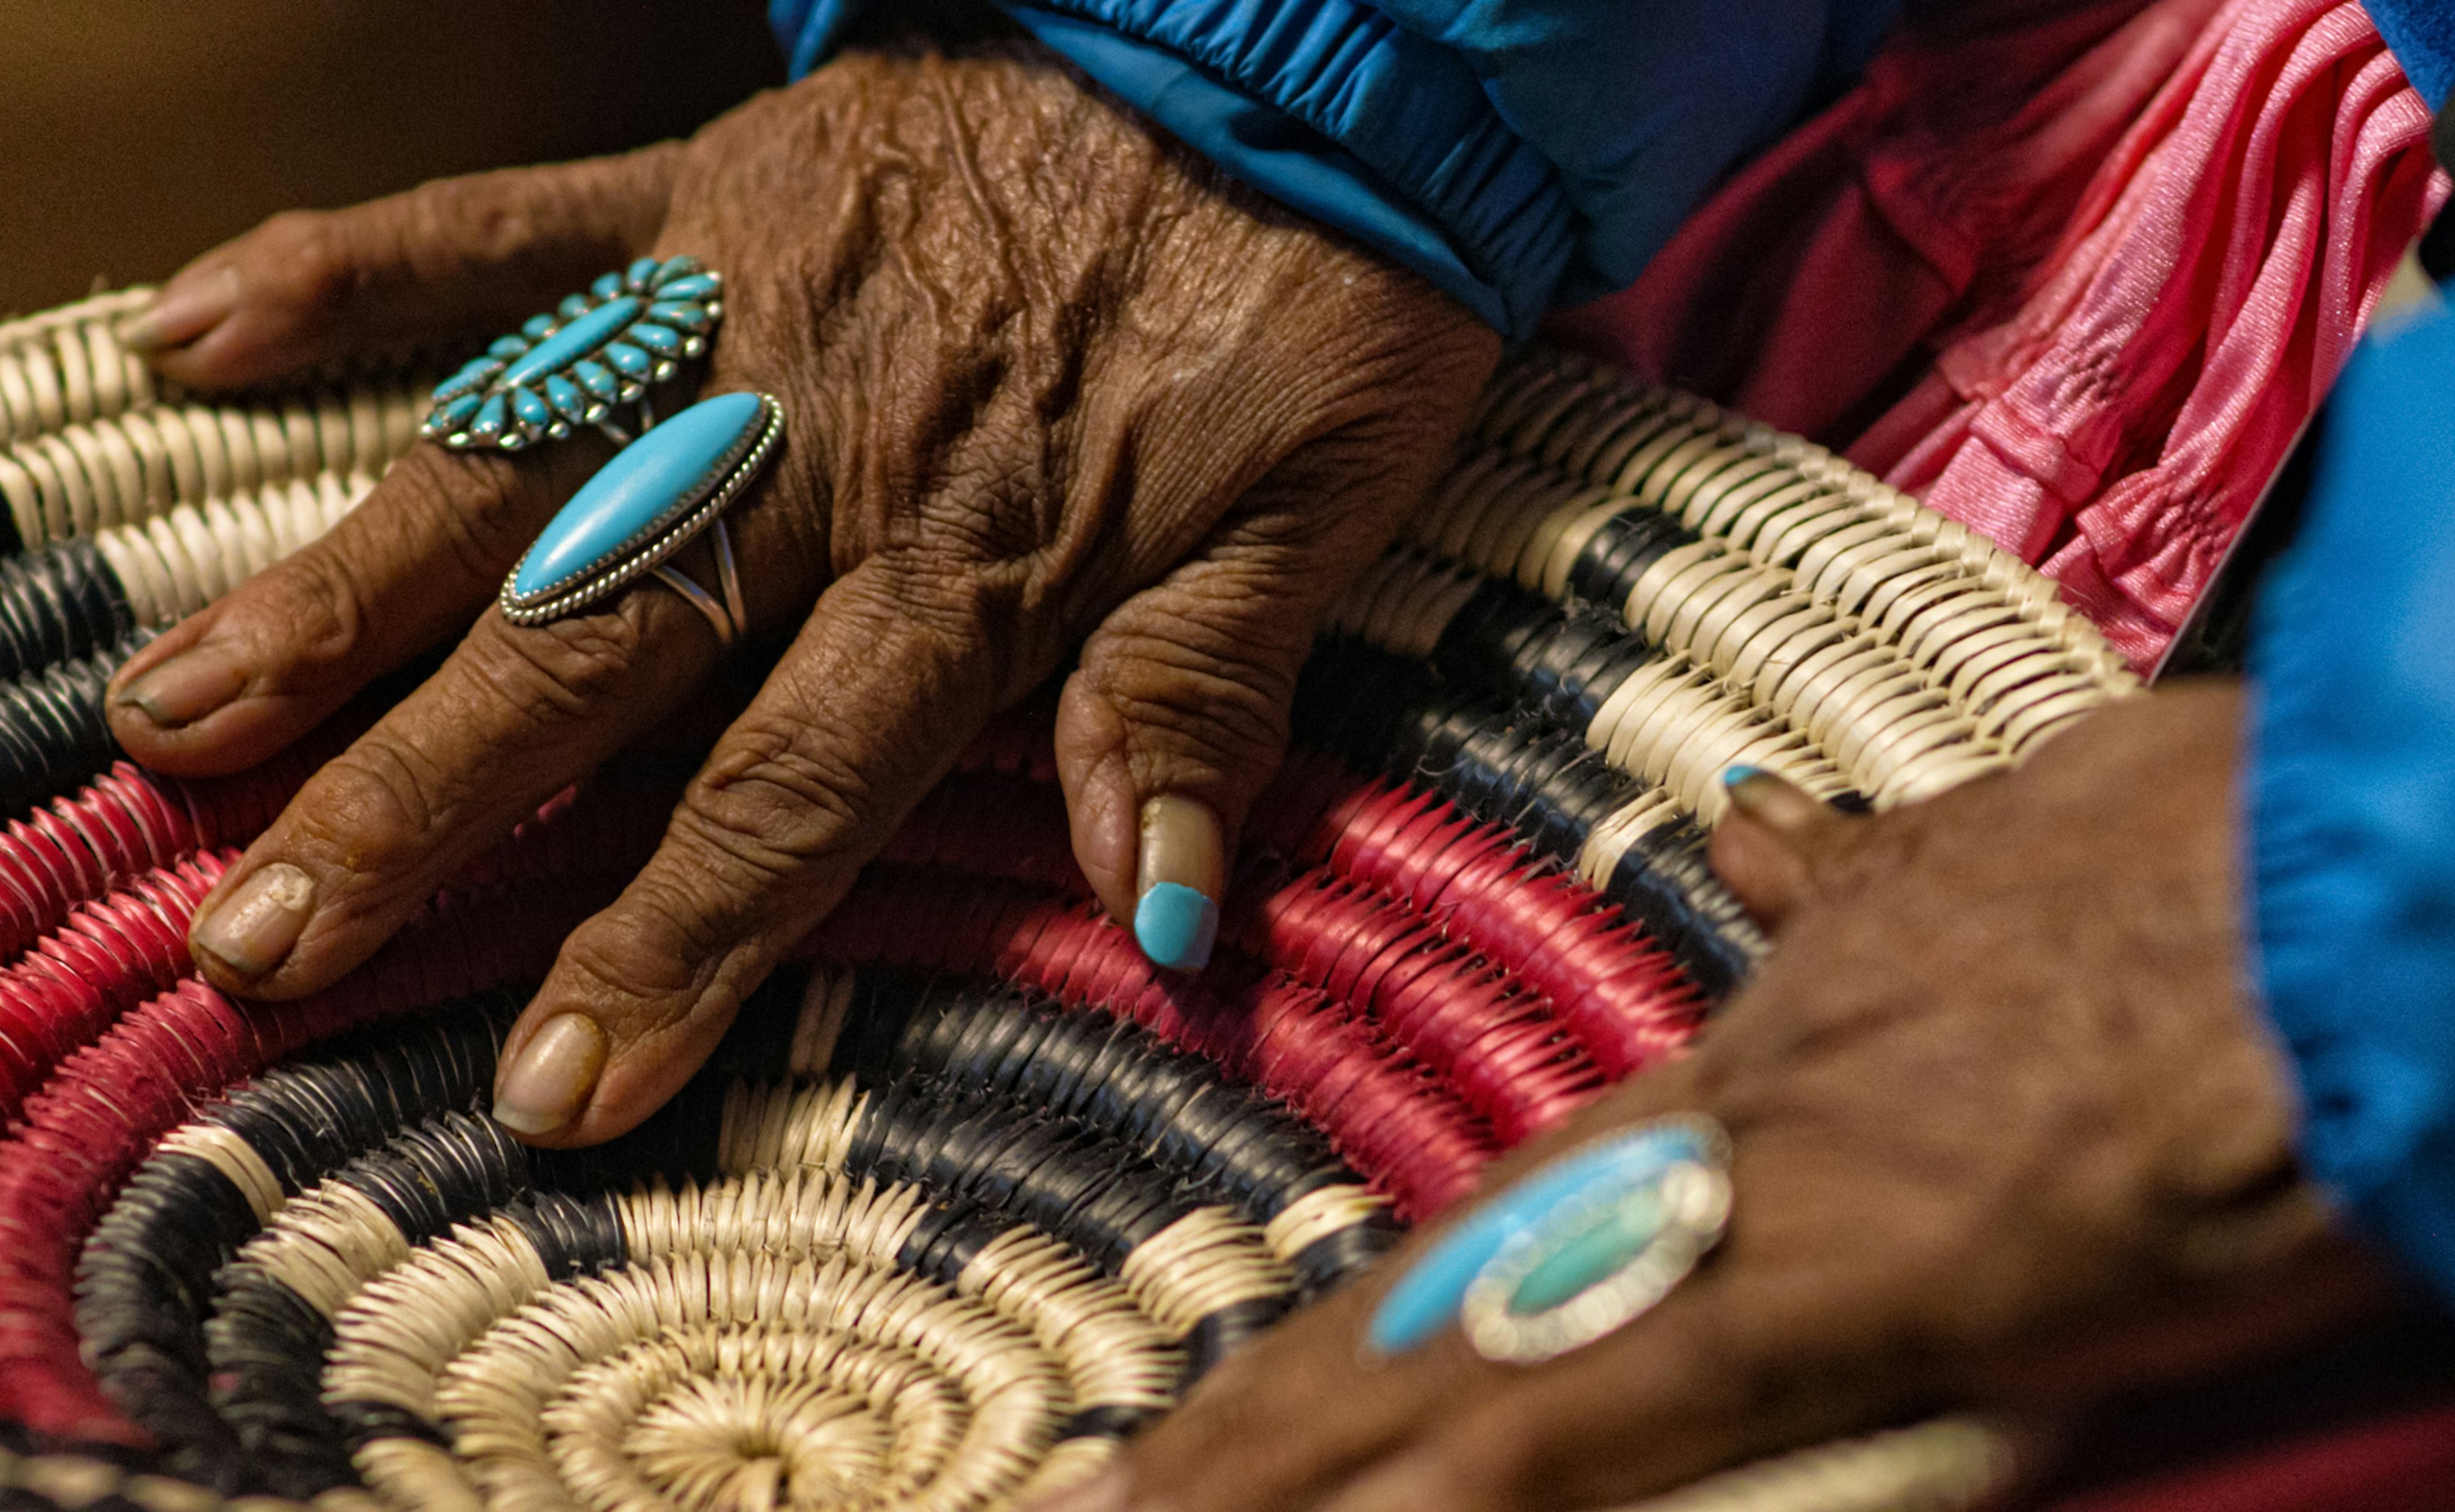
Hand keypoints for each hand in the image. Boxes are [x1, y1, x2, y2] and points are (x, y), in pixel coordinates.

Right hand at [106, 41, 1496, 1143]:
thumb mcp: (1313, 513)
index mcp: (969, 559)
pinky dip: (347, 267)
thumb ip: (1203, 703)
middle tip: (255, 938)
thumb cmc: (1315, 293)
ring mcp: (736, 304)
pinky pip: (502, 223)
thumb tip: (1160, 918)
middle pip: (592, 651)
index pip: (791, 788)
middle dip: (421, 804)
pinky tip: (182, 332)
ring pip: (503, 466)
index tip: (551, 1080)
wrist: (1302, 38)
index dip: (672, 941)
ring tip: (171, 716)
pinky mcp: (700, 181)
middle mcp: (816, 448)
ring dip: (333, 594)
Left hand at [1074, 684, 2395, 1510]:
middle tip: (1098, 1504)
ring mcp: (1742, 1218)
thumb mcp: (1975, 858)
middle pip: (1408, 1318)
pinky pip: (1599, 1406)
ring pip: (1446, 1366)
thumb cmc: (2185, 873)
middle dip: (1243, 1433)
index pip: (1465, 1246)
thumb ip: (1845, 886)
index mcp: (1726, 1081)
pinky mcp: (1840, 1283)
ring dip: (1278, 1466)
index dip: (1324, 1347)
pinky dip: (1455, 1479)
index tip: (1206, 1421)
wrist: (2334, 863)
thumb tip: (1761, 843)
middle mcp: (1688, 1148)